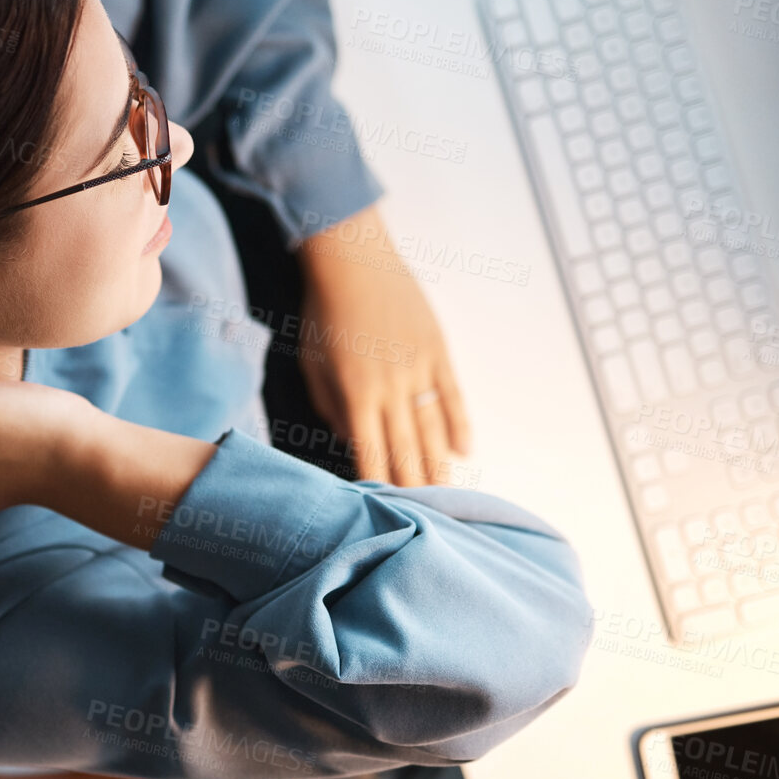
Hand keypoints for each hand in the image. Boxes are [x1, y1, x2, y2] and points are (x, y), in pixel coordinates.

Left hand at [296, 205, 471, 486]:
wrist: (353, 258)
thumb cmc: (324, 312)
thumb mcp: (314, 364)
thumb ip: (331, 408)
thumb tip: (350, 438)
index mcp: (355, 395)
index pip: (371, 454)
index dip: (379, 485)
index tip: (386, 511)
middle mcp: (391, 388)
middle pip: (407, 451)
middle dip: (415, 488)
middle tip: (426, 519)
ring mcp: (419, 370)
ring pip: (434, 431)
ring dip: (440, 466)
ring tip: (448, 497)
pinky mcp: (438, 352)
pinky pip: (453, 397)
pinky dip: (460, 425)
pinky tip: (464, 451)